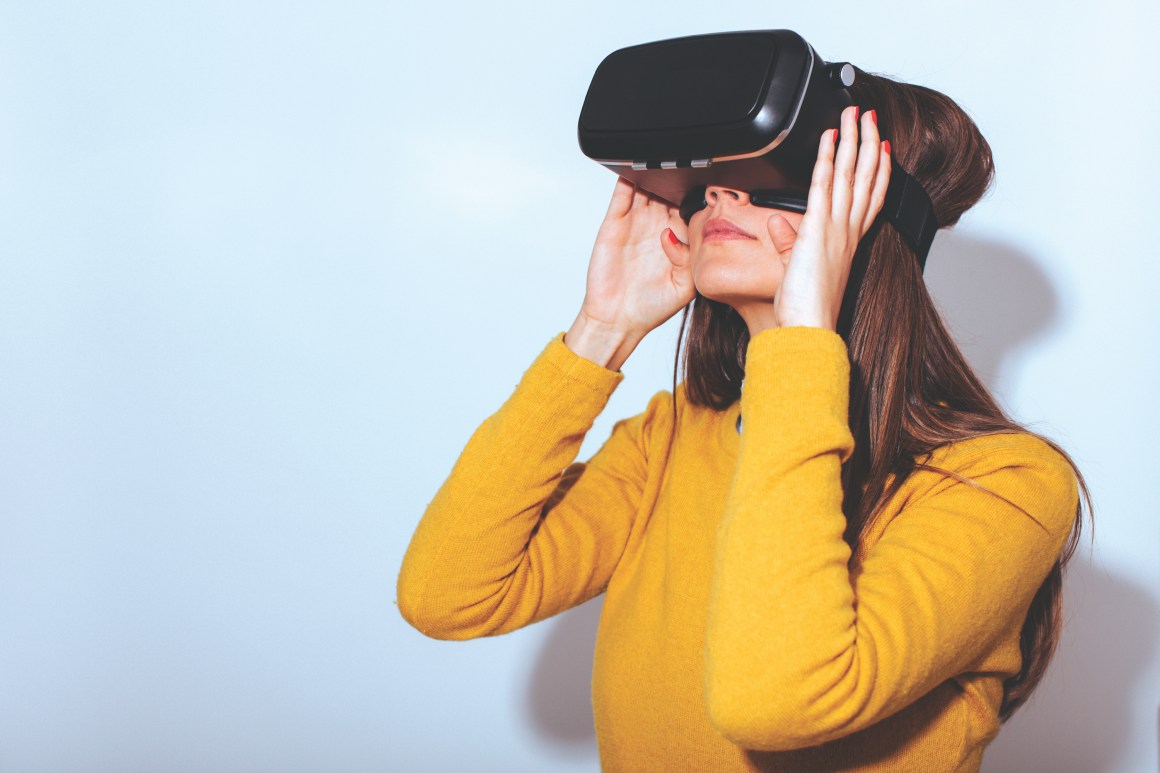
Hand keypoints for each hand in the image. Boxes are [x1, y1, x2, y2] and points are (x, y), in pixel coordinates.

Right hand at [578, 176, 695, 337]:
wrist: (616, 320)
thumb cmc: (651, 307)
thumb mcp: (684, 287)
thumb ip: (689, 260)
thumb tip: (672, 233)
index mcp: (678, 239)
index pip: (691, 209)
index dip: (700, 197)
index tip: (713, 186)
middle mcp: (657, 226)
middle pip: (670, 192)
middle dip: (679, 179)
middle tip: (689, 167)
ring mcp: (635, 222)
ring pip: (647, 187)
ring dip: (655, 174)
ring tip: (664, 160)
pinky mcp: (614, 222)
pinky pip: (622, 193)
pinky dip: (628, 178)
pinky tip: (636, 168)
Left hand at [766, 104, 890, 330]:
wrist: (809, 326)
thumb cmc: (806, 308)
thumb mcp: (796, 270)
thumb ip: (788, 244)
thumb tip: (779, 224)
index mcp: (848, 241)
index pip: (869, 197)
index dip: (879, 170)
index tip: (883, 148)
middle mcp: (848, 231)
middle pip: (865, 177)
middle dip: (870, 142)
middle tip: (871, 116)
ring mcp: (836, 227)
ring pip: (850, 172)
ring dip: (854, 139)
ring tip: (857, 113)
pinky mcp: (818, 227)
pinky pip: (824, 184)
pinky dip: (827, 157)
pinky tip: (830, 136)